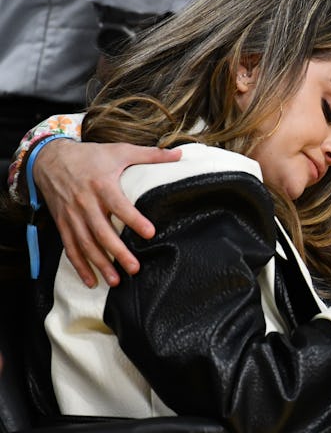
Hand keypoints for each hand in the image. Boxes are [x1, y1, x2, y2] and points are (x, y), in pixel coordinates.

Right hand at [32, 139, 181, 287]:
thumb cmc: (90, 155)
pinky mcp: (62, 224)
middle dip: (118, 252)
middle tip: (135, 268)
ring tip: (116, 281)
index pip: (120, 205)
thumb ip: (150, 154)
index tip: (150, 233)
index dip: (134, 219)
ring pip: (86, 244)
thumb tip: (179, 153)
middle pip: (102, 232)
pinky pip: (70, 248)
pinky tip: (92, 281)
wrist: (48, 158)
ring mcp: (72, 216)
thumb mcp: (119, 151)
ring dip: (100, 264)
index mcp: (102, 185)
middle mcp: (85, 203)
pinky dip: (80, 266)